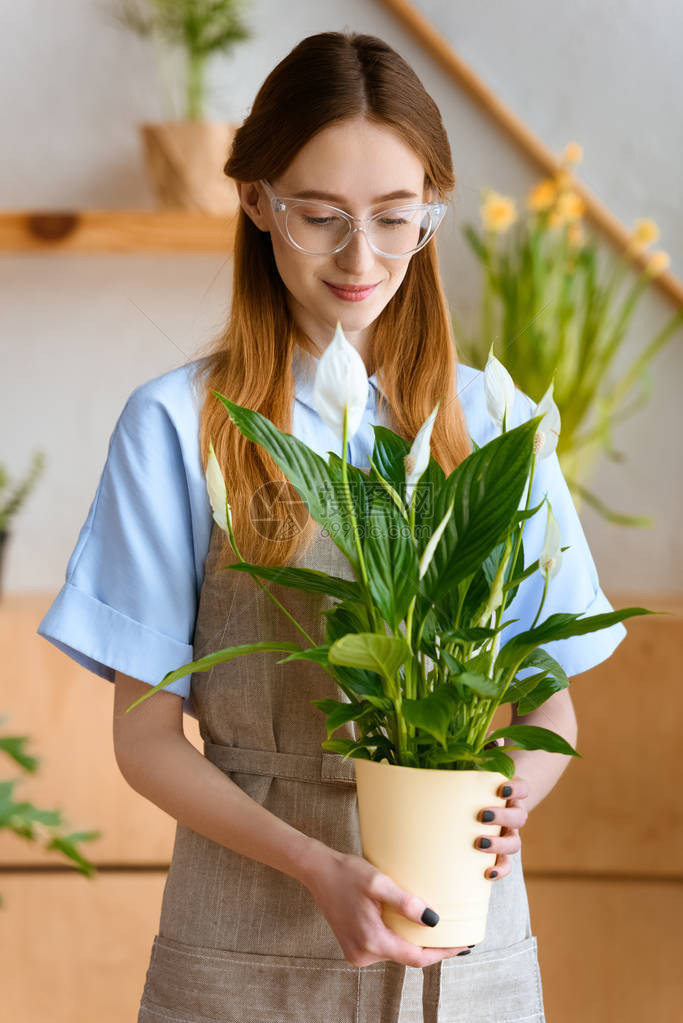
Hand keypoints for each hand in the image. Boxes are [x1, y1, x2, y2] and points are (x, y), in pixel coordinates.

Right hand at [305, 848, 472, 967]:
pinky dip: (398, 939)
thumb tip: (433, 920)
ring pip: (395, 953)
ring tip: (434, 928)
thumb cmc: (347, 872)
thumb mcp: (378, 882)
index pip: (416, 958)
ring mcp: (357, 952)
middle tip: (455, 935)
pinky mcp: (354, 947)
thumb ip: (405, 903)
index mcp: (371, 940)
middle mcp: (363, 953)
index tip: (462, 945)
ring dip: (413, 942)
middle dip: (430, 947)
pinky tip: (408, 926)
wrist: (318, 871)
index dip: (442, 953)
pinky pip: (383, 948)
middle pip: (407, 958)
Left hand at [476, 755, 529, 880]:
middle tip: (483, 815)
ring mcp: (508, 834)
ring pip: (514, 843)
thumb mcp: (481, 765)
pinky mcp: (500, 853)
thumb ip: (485, 751)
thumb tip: (488, 735)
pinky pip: (505, 865)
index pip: (523, 788)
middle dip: (503, 817)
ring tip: (480, 844)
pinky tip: (487, 874)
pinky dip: (500, 871)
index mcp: (512, 792)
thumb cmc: (479, 781)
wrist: (487, 804)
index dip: (517, 788)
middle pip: (519, 817)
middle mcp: (514, 814)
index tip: (503, 788)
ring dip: (499, 845)